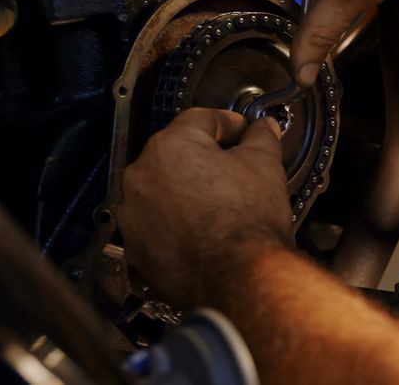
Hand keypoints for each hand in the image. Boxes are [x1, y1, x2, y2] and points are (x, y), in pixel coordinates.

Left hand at [119, 108, 289, 305]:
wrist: (237, 279)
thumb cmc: (247, 222)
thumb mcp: (264, 165)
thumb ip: (260, 138)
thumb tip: (262, 129)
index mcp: (171, 146)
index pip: (201, 119)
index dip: (229, 123)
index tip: (244, 133)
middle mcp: (141, 175)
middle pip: (177, 154)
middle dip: (204, 158)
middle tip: (234, 169)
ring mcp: (134, 214)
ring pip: (162, 189)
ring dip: (186, 190)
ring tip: (219, 203)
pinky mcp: (135, 247)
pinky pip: (156, 223)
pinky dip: (175, 222)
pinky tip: (203, 229)